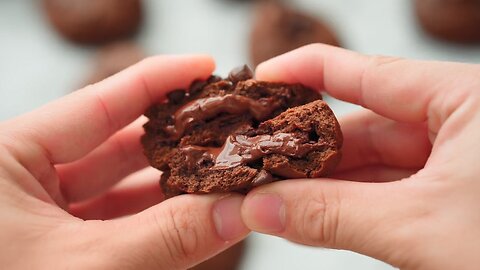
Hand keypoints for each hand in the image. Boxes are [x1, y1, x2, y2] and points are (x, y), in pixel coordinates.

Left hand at [0, 55, 247, 268]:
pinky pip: (117, 224)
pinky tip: (198, 215)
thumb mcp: (86, 269)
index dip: (158, 81)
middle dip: (177, 139)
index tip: (205, 66)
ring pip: (121, 189)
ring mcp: (42, 216)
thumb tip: (241, 209)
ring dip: (174, 186)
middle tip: (229, 130)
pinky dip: (158, 222)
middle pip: (116, 144)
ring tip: (226, 174)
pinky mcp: (58, 248)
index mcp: (7, 157)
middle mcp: (23, 178)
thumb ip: (168, 238)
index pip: (99, 103)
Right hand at [241, 44, 479, 268]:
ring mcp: (459, 162)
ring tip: (273, 195)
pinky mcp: (457, 199)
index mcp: (467, 100)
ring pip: (374, 164)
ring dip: (323, 184)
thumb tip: (262, 209)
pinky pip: (390, 192)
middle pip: (363, 124)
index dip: (306, 72)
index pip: (366, 72)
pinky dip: (350, 206)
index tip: (261, 80)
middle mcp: (463, 123)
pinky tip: (312, 215)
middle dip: (306, 149)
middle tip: (256, 164)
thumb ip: (334, 216)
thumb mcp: (423, 230)